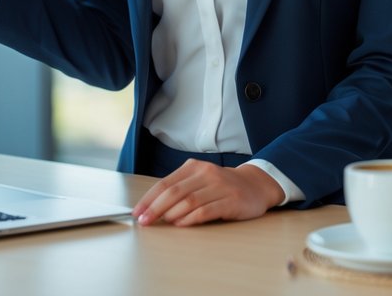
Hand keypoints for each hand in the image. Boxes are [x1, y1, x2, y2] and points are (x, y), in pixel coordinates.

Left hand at [131, 160, 282, 226]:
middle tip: (144, 221)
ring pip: (188, 201)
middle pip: (174, 192)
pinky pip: (205, 211)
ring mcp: (219, 186)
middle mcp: (205, 173)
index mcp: (193, 167)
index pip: (165, 183)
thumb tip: (153, 208)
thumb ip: (180, 190)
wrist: (255, 186)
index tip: (137, 212)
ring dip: (171, 214)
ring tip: (162, 223)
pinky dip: (190, 219)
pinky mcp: (230, 201)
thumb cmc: (221, 186)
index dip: (148, 199)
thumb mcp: (199, 180)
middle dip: (155, 208)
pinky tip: (181, 224)